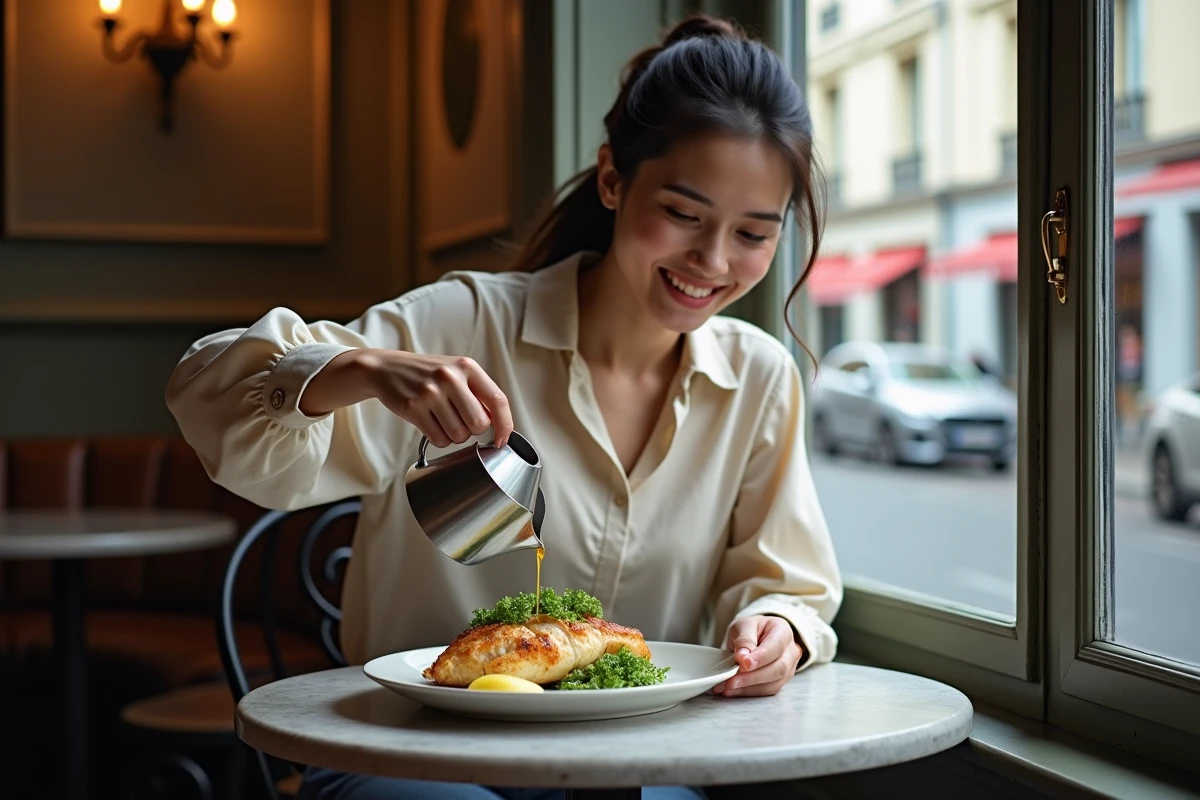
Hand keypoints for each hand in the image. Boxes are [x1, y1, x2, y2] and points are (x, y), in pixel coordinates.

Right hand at [301, 349, 512, 448]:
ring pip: (459, 436)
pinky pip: (439, 439)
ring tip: (441, 419)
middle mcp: (450, 377)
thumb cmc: (426, 374)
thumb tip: (497, 425)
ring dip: (453, 436)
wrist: (386, 368)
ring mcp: (430, 392)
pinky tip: (430, 423)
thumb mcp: (456, 372)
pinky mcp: (413, 407)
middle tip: (458, 420)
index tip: (502, 440)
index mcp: (467, 367)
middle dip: (472, 430)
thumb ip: (477, 393)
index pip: (498, 401)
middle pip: (479, 424)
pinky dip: (438, 439)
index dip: (505, 425)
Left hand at [711, 615, 803, 697]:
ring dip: (749, 687)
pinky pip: (767, 691)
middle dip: (752, 677)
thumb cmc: (751, 630)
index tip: (743, 664)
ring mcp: (789, 668)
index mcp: (783, 631)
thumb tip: (742, 656)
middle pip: (778, 668)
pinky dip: (749, 692)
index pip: (776, 647)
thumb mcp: (743, 625)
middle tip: (731, 680)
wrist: (753, 637)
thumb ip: (744, 638)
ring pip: (774, 683)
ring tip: (728, 686)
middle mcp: (791, 651)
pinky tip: (734, 690)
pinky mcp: (780, 682)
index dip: (760, 658)